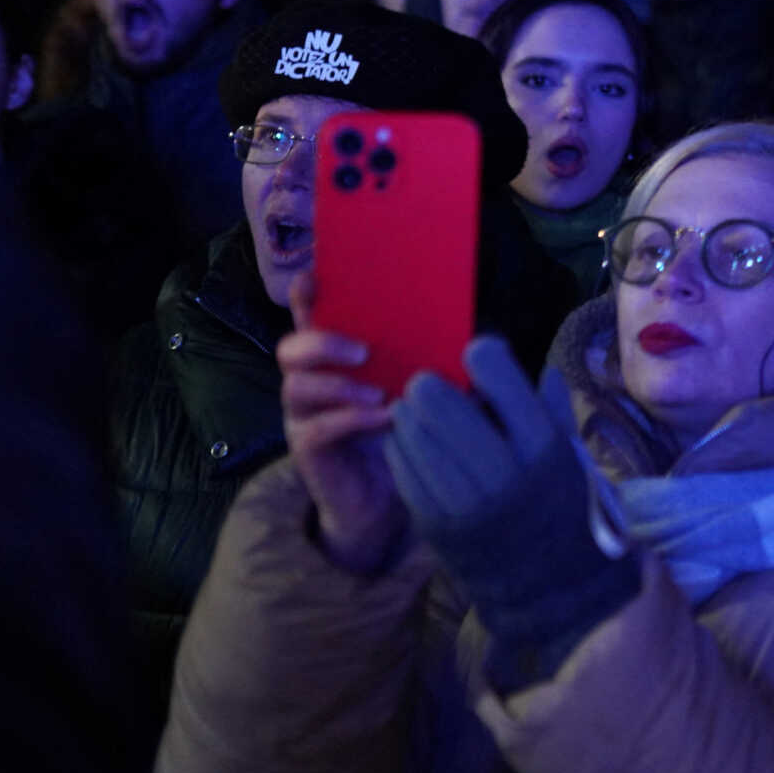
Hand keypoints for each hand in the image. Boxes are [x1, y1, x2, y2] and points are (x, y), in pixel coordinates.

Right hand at [277, 277, 405, 573]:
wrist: (387, 496)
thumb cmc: (404, 428)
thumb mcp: (419, 388)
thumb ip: (433, 360)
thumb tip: (482, 342)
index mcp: (336, 354)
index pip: (310, 316)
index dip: (306, 295)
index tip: (315, 276)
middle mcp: (311, 378)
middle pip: (291, 347)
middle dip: (321, 341)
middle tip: (363, 349)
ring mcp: (304, 414)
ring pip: (298, 387)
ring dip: (339, 385)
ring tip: (378, 391)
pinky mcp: (308, 448)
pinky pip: (319, 429)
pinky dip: (352, 420)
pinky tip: (385, 419)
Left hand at [384, 338, 635, 680]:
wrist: (553, 585)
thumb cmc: (564, 506)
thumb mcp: (571, 453)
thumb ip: (551, 408)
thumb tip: (531, 366)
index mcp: (541, 444)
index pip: (495, 372)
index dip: (481, 355)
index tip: (479, 360)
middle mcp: (502, 469)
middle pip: (439, 401)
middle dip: (431, 385)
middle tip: (432, 387)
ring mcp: (464, 500)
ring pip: (412, 433)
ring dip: (409, 415)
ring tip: (416, 414)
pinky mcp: (435, 523)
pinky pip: (402, 469)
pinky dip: (400, 447)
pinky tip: (410, 444)